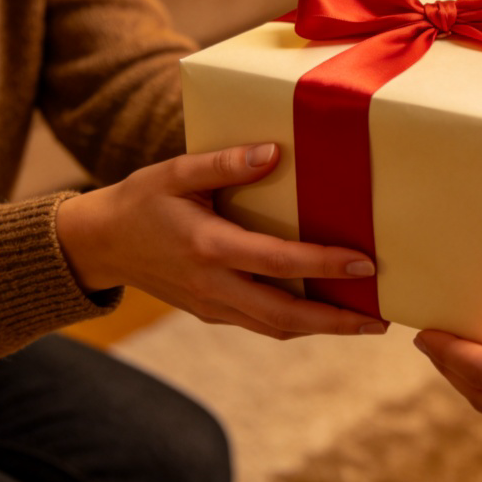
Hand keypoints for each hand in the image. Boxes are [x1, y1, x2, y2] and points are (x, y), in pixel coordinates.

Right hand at [56, 143, 386, 338]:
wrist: (99, 245)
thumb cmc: (142, 201)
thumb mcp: (176, 172)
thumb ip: (224, 163)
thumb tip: (273, 153)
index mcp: (209, 248)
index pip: (278, 262)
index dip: (324, 264)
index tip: (365, 263)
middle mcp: (214, 286)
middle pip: (285, 315)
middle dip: (336, 320)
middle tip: (382, 318)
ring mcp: (212, 306)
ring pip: (275, 327)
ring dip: (322, 329)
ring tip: (365, 321)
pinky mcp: (211, 312)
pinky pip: (261, 324)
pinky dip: (296, 323)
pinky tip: (324, 314)